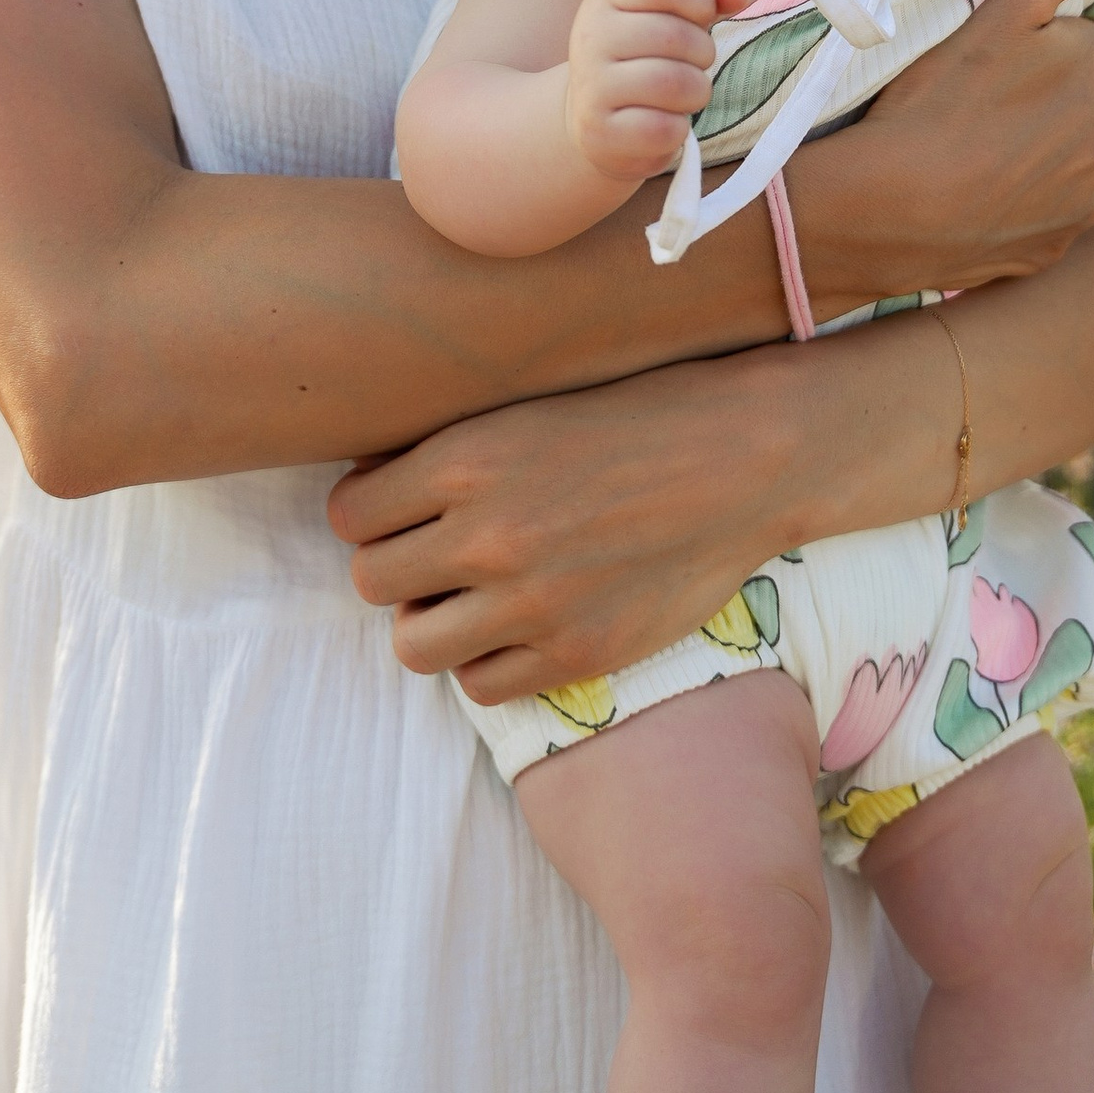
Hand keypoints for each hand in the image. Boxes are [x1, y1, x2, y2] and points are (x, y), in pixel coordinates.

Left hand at [331, 348, 789, 700]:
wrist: (745, 458)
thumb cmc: (638, 417)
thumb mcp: (529, 406)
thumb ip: (449, 454)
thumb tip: (373, 490)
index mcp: (465, 459)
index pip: (348, 514)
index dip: (371, 514)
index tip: (401, 512)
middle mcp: (487, 534)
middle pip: (370, 581)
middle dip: (397, 569)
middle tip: (437, 557)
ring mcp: (532, 602)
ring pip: (413, 646)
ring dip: (433, 624)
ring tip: (471, 599)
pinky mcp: (576, 653)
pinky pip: (482, 686)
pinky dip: (488, 662)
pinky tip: (519, 627)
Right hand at [563, 0, 725, 186]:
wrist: (597, 121)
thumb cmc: (646, 59)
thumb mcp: (672, 15)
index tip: (701, 17)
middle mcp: (591, 38)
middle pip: (674, 35)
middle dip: (703, 52)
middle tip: (693, 64)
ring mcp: (592, 87)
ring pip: (674, 84)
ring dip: (696, 92)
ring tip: (684, 95)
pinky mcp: (599, 132)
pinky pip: (664, 129)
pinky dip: (678, 129)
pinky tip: (665, 123)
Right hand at [788, 0, 1093, 311]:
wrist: (890, 211)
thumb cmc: (936, 100)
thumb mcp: (1000, 10)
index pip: (1069, 42)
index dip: (1022, 47)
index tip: (979, 64)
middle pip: (1071, 100)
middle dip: (1034, 99)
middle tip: (967, 108)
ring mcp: (1088, 199)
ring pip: (1061, 157)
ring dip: (1028, 152)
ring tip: (967, 153)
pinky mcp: (1060, 246)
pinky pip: (1045, 211)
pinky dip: (1018, 204)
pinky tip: (974, 196)